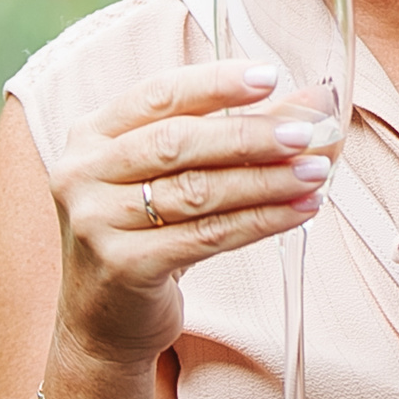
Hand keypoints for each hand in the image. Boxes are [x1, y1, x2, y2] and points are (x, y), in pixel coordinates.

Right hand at [50, 59, 329, 366]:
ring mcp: (97, 222)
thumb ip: (232, 131)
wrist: (101, 322)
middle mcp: (84, 173)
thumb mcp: (172, 176)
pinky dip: (260, 220)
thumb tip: (312, 101)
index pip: (157, 95)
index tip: (269, 76)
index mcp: (91, 135)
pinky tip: (298, 210)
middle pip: (177, 142)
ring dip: (266, 180)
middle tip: (306, 133)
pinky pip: (207, 236)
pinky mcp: (124, 266)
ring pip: (197, 191)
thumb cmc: (143, 234)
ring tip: (315, 172)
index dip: (215, 83)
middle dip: (249, 135)